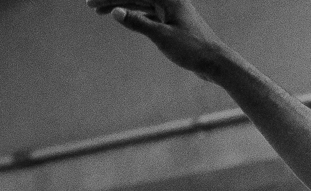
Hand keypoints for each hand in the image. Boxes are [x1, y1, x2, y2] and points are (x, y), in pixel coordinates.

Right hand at [88, 0, 227, 76]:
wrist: (218, 63)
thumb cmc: (193, 50)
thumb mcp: (162, 37)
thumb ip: (137, 23)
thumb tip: (115, 12)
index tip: (91, 2)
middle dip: (112, 0)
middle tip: (91, 5)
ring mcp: (171, 9)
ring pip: (140, 4)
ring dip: (121, 7)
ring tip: (102, 12)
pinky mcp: (174, 21)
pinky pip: (149, 13)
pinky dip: (135, 15)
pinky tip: (124, 17)